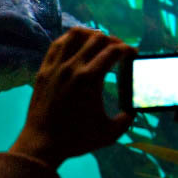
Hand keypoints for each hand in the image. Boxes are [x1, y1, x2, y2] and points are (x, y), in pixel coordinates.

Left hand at [10, 27, 136, 167]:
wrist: (42, 143)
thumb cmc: (77, 139)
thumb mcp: (110, 133)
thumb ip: (127, 118)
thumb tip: (134, 108)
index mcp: (90, 79)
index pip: (113, 51)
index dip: (127, 49)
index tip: (132, 54)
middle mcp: (73, 67)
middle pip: (97, 38)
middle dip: (114, 40)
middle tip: (119, 50)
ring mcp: (56, 66)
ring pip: (75, 35)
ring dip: (92, 34)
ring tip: (100, 42)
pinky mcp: (44, 69)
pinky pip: (58, 44)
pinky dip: (71, 39)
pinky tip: (78, 46)